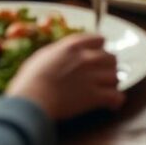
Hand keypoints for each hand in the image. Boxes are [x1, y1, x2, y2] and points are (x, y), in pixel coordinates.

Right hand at [7, 34, 123, 119]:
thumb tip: (62, 55)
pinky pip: (116, 96)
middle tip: (102, 75)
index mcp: (72, 46)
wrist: (32, 99)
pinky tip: (112, 105)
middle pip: (111, 58)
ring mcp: (92, 77)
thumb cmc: (29, 80)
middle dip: (108, 67)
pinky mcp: (94, 96)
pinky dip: (116, 101)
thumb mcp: (42, 57)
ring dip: (112, 84)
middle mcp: (86, 58)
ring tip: (106, 90)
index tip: (97, 55)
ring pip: (115, 76)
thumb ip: (58, 53)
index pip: (98, 39)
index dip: (100, 48)